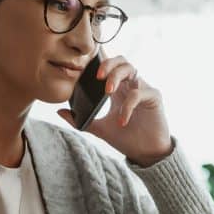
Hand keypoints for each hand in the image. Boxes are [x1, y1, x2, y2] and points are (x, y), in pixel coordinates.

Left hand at [57, 55, 172, 165]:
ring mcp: (143, 89)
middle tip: (97, 76)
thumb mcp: (100, 129)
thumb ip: (81, 121)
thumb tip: (60, 111)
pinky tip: (122, 120)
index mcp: (117, 88)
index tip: (85, 62)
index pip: (108, 66)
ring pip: (131, 69)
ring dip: (116, 76)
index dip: (99, 59)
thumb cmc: (126, 139)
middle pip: (120, 60)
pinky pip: (139, 93)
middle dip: (108, 63)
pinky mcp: (154, 97)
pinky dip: (128, 105)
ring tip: (107, 91)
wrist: (146, 154)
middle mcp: (130, 85)